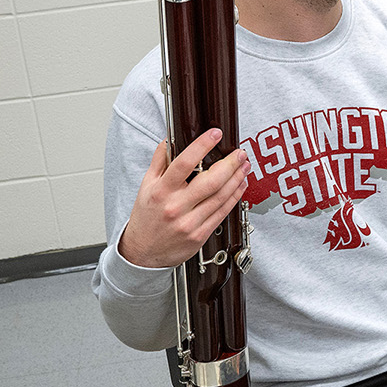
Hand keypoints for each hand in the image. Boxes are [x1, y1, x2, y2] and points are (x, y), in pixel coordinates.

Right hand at [116, 129, 248, 268]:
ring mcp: (189, 222)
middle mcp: (176, 207)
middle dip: (230, 164)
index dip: (202, 146)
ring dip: (237, 179)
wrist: (143, 252)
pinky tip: (239, 186)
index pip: (184, 163)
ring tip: (244, 166)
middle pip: (210, 181)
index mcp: (162, 191)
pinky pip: (222, 212)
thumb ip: (159, 162)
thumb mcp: (146, 186)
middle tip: (239, 153)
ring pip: (221, 197)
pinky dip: (234, 197)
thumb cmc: (146, 218)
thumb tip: (169, 140)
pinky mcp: (200, 235)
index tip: (215, 134)